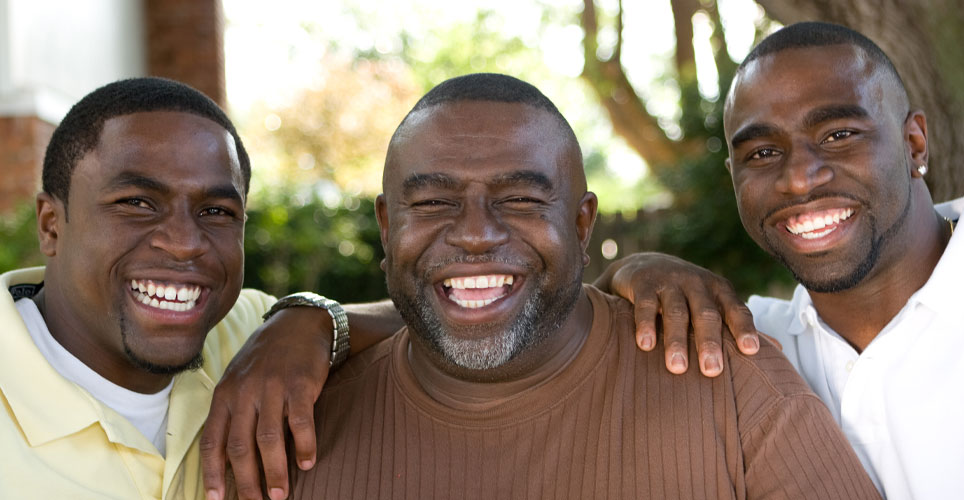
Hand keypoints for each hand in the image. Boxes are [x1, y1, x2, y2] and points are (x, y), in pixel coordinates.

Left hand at [201, 307, 332, 499]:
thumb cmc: (267, 359)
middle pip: (240, 447)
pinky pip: (300, 423)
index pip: (213, 441)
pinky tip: (307, 462)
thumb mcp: (239, 379)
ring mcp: (272, 388)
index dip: (212, 473)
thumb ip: (232, 412)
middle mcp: (245, 392)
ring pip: (269, 440)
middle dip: (246, 482)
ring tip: (280, 494)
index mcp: (225, 394)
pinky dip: (304, 446)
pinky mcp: (300, 384)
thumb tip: (228, 458)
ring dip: (274, 472)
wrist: (299, 325)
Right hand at [594, 252, 759, 376]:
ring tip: (677, 368)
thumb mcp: (713, 303)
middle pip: (706, 314)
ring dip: (677, 340)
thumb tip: (779, 351)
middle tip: (712, 371)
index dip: (744, 329)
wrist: (644, 265)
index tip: (751, 351)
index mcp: (720, 290)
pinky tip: (645, 345)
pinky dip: (645, 324)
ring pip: (676, 312)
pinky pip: (645, 305)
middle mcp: (697, 283)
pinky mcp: (643, 283)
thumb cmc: (687, 295)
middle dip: (709, 342)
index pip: (736, 310)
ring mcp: (669, 282)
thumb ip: (738, 325)